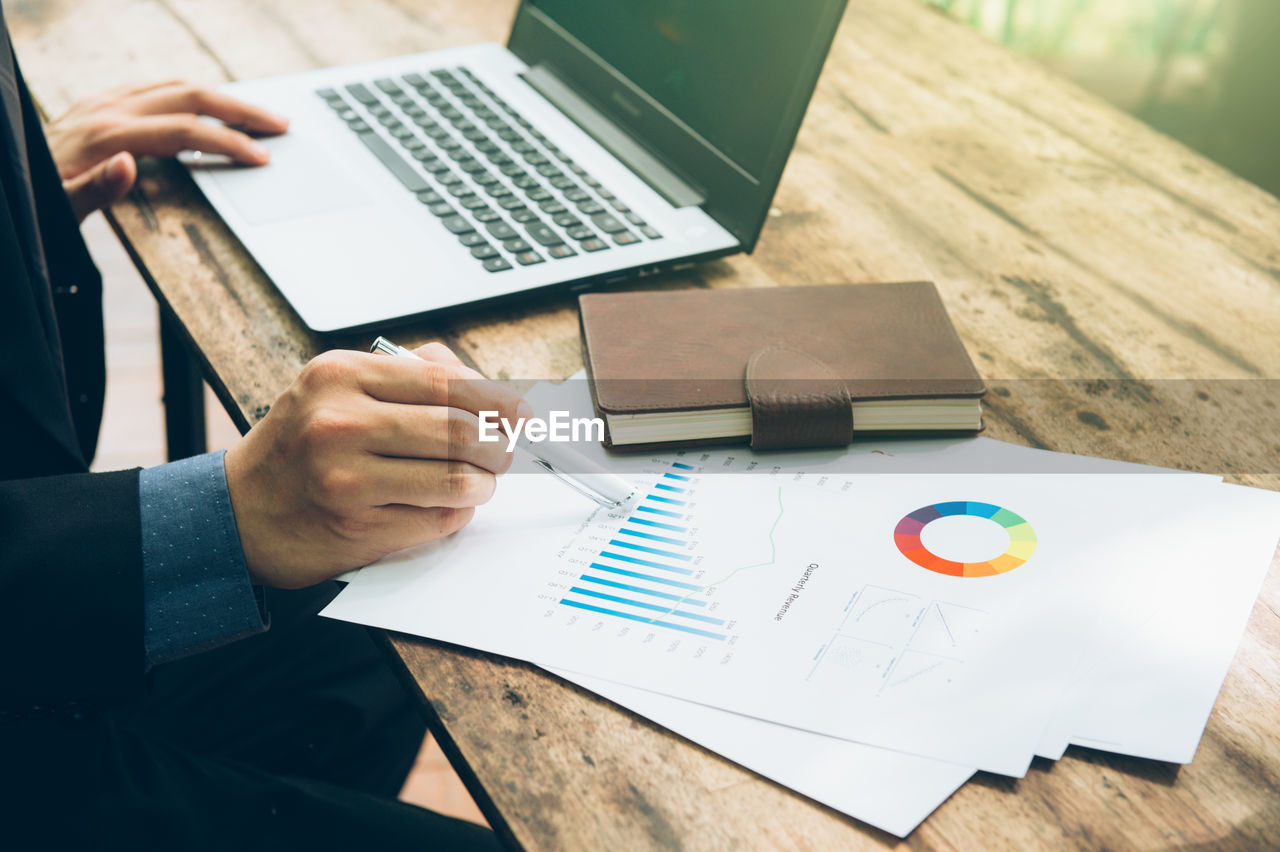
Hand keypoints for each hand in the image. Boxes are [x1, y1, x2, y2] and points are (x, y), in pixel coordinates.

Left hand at [46, 80, 288, 221]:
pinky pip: (155, 89)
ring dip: (221, 97)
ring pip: (175, 86)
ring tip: (255, 115)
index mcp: (107, 135)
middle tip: (279, 124)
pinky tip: (207, 108)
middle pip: (190, 96)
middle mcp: (107, 109)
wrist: (11, 179)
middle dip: (240, 109)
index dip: (228, 141)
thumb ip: (95, 189)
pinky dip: (191, 95)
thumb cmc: (40, 200)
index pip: (184, 131)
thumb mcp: (62, 206)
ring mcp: (103, 102)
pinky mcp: (99, 104)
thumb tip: (128, 166)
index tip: (261, 155)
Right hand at [223, 343, 526, 588]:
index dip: (497, 398)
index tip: (520, 412)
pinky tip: (444, 506)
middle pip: (460, 430)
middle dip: (497, 445)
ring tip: (477, 481)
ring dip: (482, 483)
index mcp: (341, 375)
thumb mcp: (336, 389)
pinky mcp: (357, 526)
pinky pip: (438, 519)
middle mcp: (340, 422)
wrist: (236, 513)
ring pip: (457, 478)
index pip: (446, 380)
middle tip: (502, 452)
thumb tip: (489, 386)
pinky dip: (456, 513)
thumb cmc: (299, 448)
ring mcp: (347, 478)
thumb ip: (408, 376)